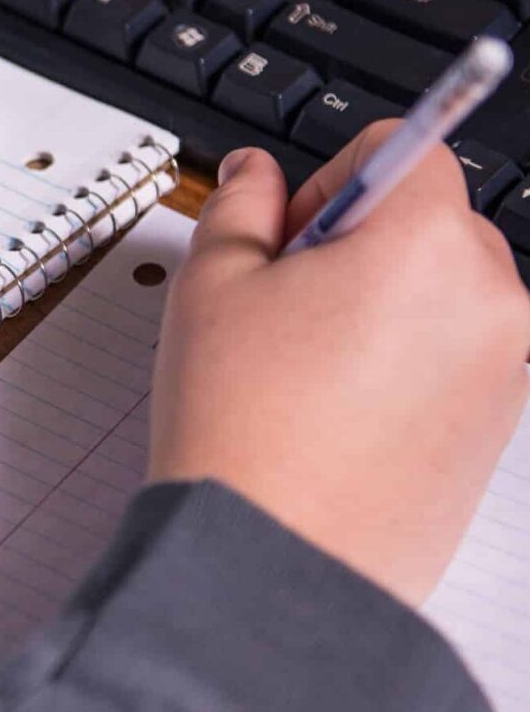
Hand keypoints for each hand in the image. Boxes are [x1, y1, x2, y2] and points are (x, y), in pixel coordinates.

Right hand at [148, 122, 529, 604]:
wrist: (274, 562)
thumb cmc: (244, 429)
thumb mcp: (212, 286)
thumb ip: (240, 205)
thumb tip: (257, 173)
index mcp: (429, 243)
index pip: (403, 149)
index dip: (329, 179)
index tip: (288, 235)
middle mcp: (493, 299)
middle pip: (429, 220)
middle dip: (357, 242)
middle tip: (284, 306)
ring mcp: (508, 369)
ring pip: (442, 289)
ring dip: (382, 300)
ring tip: (306, 368)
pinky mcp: (500, 427)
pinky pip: (455, 354)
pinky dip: (404, 358)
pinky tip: (336, 407)